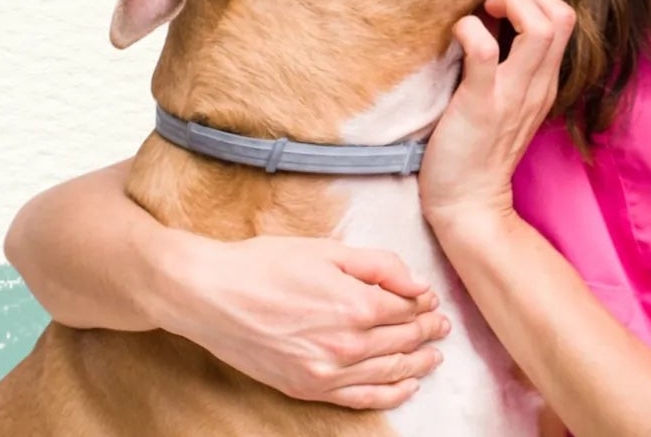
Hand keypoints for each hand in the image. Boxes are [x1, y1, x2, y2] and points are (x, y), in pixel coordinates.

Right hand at [155, 233, 451, 408]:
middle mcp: (347, 344)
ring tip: (433, 355)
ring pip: (389, 372)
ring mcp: (327, 371)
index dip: (425, 305)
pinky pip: (362, 399)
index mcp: (356, 305)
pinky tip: (405, 387)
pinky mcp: (307, 388)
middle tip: (441, 327)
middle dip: (427, 332)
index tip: (433, 302)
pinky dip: (390, 395)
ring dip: (417, 364)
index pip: (408, 310)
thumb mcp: (327, 250)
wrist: (209, 295)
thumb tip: (417, 284)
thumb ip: (379, 266)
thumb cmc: (264, 265)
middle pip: (403, 341)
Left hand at [420, 0, 575, 233]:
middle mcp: (537, 85)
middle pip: (562, 16)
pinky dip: (469, 29)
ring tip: (485, 13)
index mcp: (544, 83)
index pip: (566, 20)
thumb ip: (509, 65)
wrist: (469, 205)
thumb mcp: (508, 103)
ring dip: (510, 4)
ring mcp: (512, 95)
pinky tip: (456, 36)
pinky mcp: (481, 105)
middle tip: (495, 2)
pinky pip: (484, 50)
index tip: (503, 5)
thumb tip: (491, 19)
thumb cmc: (477, 151)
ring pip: (540, 28)